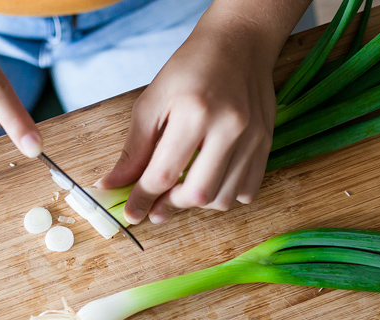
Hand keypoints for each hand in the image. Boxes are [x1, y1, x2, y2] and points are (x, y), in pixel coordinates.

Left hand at [97, 2, 306, 223]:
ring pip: (223, 199)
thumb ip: (135, 149)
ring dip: (197, 203)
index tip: (132, 214)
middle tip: (157, 204)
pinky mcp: (267, 143)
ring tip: (182, 190)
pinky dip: (225, 196)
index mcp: (194, 112)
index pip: (163, 174)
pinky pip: (246, 191)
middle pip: (197, 193)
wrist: (239, 44)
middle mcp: (229, 127)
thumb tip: (112, 185)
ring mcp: (253, 137)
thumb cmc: (191, 69)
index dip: (143, 198)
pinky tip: (210, 181)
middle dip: (171, 205)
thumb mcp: (153, 102)